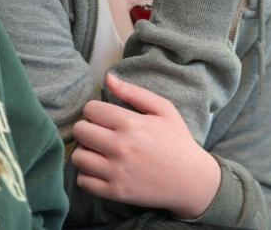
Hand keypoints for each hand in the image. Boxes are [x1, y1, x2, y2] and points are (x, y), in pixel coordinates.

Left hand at [71, 74, 220, 218]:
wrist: (192, 181)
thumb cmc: (177, 141)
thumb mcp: (164, 109)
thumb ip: (133, 92)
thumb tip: (107, 77)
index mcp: (131, 123)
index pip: (90, 110)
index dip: (95, 111)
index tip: (103, 117)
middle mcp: (120, 147)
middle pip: (80, 131)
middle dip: (87, 128)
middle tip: (99, 133)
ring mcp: (117, 172)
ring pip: (78, 157)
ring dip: (85, 152)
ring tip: (99, 151)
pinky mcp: (115, 192)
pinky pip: (83, 181)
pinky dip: (87, 175)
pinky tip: (101, 169)